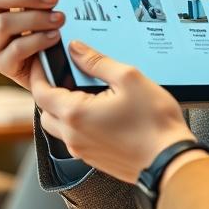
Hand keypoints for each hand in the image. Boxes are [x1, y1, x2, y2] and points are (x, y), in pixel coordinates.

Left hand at [30, 41, 193, 182]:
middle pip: (45, 111)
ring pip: (58, 127)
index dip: (38, 73)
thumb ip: (97, 62)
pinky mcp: (94, 159)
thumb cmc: (153, 121)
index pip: (41, 92)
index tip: (42, 60)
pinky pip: (74, 138)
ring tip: (82, 91)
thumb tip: (76, 49)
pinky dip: (77, 122)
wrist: (169, 159)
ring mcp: (83, 151)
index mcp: (75, 115)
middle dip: (48, 92)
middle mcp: (73, 136)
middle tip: (61, 74)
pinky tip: (98, 110)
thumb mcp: (128, 78)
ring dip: (62, 108)